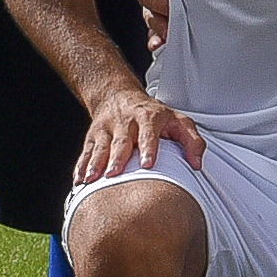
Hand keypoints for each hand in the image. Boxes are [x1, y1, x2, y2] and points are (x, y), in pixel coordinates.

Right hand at [76, 78, 200, 185]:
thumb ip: (192, 142)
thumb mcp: (179, 121)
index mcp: (149, 117)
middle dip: (116, 158)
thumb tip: (197, 165)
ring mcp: (107, 128)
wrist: (119, 95)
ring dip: (95, 163)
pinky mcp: (93, 135)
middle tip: (114, 175)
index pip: (148, 133)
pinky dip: (81, 166)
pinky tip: (79, 180)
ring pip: (100, 146)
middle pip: (121, 141)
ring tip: (91, 179)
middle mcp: (126, 121)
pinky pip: (86, 151)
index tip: (147, 165)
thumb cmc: (155, 115)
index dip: (148, 148)